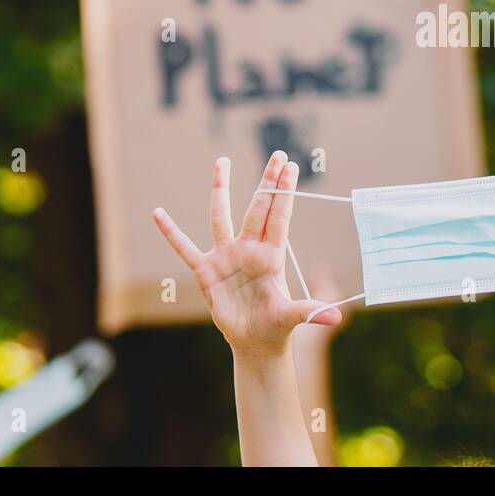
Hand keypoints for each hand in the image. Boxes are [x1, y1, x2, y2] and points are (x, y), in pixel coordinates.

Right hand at [152, 152, 341, 360]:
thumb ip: (310, 311)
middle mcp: (249, 249)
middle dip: (267, 182)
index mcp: (271, 256)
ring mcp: (226, 257)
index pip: (279, 217)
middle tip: (277, 154)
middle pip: (257, 208)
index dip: (283, 192)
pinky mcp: (205, 271)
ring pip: (221, 216)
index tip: (290, 166)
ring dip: (221, 189)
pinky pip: (184, 248)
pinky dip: (171, 232)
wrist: (255, 342)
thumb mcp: (292, 317)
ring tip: (222, 162)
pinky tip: (158, 213)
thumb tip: (336, 316)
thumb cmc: (276, 326)